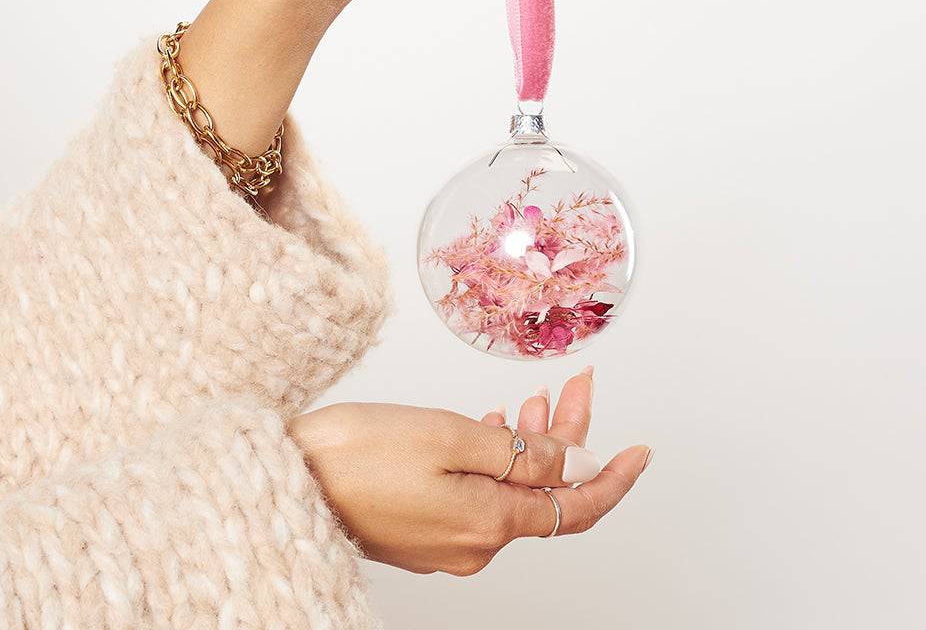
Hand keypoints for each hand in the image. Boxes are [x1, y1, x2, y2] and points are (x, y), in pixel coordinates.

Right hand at [289, 369, 651, 575]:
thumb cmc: (358, 453)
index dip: (612, 478)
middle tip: (576, 384)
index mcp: (489, 524)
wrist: (284, 477)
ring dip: (530, 442)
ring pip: (511, 488)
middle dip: (567, 437)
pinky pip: (480, 494)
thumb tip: (580, 465)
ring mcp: (446, 540)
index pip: (575, 508)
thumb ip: (524, 455)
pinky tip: (493, 426)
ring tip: (537, 395)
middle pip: (544, 491)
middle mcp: (474, 543)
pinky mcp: (422, 527)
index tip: (640, 450)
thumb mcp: (452, 437)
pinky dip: (496, 457)